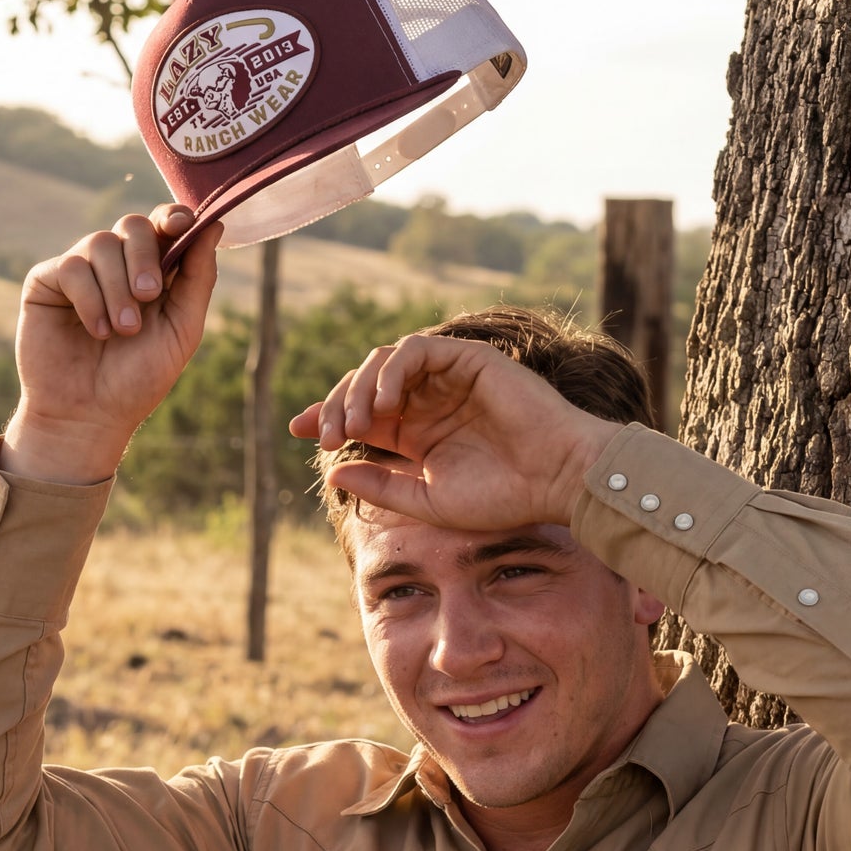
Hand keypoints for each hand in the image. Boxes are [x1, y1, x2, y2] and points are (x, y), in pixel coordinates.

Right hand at [2, 206, 220, 482]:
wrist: (90, 415)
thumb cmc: (138, 379)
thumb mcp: (182, 329)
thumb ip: (197, 278)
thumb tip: (215, 225)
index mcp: (153, 273)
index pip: (163, 226)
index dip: (173, 216)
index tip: (181, 224)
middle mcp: (116, 266)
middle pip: (133, 226)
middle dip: (144, 256)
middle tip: (148, 296)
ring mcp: (81, 271)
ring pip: (100, 243)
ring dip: (117, 289)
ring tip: (122, 331)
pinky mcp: (47, 281)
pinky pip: (71, 266)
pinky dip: (89, 299)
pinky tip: (97, 332)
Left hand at [289, 333, 621, 531]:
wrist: (555, 481)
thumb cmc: (502, 498)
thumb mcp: (427, 500)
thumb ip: (380, 484)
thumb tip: (331, 469)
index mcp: (418, 433)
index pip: (361, 414)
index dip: (324, 415)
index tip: (295, 429)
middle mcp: (429, 401)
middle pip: (364, 385)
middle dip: (335, 404)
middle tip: (324, 433)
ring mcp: (448, 378)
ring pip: (383, 362)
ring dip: (360, 389)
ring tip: (355, 423)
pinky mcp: (468, 359)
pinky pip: (415, 350)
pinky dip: (392, 371)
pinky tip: (385, 405)